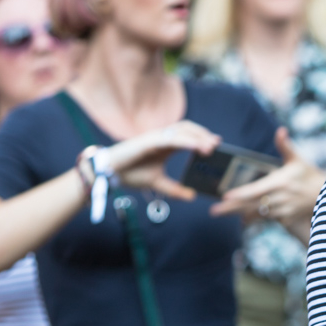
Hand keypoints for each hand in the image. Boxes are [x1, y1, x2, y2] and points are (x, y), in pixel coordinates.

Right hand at [102, 121, 220, 199]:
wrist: (108, 173)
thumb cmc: (130, 173)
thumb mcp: (157, 183)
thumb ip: (174, 189)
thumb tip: (192, 196)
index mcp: (165, 145)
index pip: (187, 135)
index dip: (202, 137)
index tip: (216, 144)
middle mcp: (161, 137)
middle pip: (187, 129)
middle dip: (203, 134)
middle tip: (217, 144)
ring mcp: (155, 137)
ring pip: (181, 130)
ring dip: (198, 136)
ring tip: (210, 146)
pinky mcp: (148, 141)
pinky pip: (171, 138)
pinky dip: (186, 141)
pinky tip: (197, 147)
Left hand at [211, 128, 325, 233]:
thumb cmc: (310, 175)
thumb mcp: (297, 160)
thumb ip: (285, 146)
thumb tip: (280, 130)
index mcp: (280, 182)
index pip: (256, 190)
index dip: (240, 194)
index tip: (226, 196)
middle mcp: (280, 198)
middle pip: (251, 204)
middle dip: (231, 208)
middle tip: (213, 211)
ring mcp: (283, 210)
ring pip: (256, 213)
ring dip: (239, 213)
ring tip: (221, 213)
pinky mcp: (286, 219)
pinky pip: (266, 219)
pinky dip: (253, 219)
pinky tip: (242, 219)